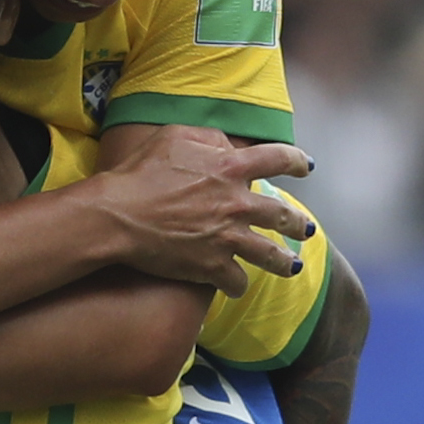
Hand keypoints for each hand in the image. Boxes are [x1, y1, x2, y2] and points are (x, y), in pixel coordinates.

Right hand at [96, 125, 313, 295]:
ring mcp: (228, 238)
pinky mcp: (212, 267)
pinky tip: (237, 287)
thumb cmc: (140, 172)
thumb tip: (227, 145)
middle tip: (305, 229)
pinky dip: (237, 285)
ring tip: (292, 267)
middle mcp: (238, 204)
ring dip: (284, 262)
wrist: (118, 215)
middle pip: (282, 215)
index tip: (306, 167)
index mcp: (231, 167)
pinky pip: (236, 281)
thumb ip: (209, 138)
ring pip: (270, 255)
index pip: (278, 159)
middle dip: (298, 223)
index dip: (296, 161)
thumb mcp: (175, 136)